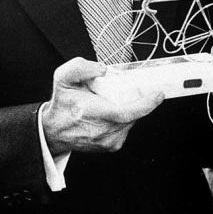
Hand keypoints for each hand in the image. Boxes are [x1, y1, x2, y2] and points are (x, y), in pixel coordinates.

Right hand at [40, 57, 162, 153]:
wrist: (54, 131)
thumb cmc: (62, 105)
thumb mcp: (63, 78)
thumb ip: (79, 67)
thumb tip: (101, 69)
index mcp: (92, 113)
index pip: (126, 112)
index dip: (146, 104)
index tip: (158, 94)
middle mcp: (102, 130)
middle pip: (134, 114)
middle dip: (137, 100)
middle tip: (130, 89)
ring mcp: (109, 141)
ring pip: (133, 120)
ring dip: (130, 108)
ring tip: (111, 102)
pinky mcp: (113, 146)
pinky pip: (128, 127)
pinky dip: (126, 118)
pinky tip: (112, 112)